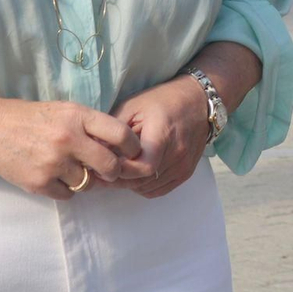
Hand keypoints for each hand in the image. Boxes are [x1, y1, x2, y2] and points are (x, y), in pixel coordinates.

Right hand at [0, 95, 147, 199]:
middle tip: (107, 170)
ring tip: (68, 167)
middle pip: (109, 165)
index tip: (133, 153)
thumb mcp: (64, 111)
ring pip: (88, 184)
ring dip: (84, 180)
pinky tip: (52, 175)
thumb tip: (119, 147)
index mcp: (77, 116)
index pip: (119, 134)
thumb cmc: (31, 118)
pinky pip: (67, 195)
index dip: (132, 147)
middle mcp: (68, 139)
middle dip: (112, 171)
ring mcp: (53, 163)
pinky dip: (64, 189)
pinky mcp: (39, 183)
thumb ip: (90, 126)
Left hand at [107, 76, 211, 198]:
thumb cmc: (162, 100)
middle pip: (142, 181)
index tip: (104, 164)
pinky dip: (144, 186)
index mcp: (163, 134)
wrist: (197, 101)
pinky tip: (135, 175)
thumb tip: (95, 149)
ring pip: (149, 188)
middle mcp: (177, 154)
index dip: (120, 170)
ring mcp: (184, 165)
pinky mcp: (186, 172)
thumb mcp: (133, 106)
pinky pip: (159, 190)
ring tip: (117, 172)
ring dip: (131, 184)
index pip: (142, 168)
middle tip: (103, 172)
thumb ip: (114, 131)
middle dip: (120, 179)